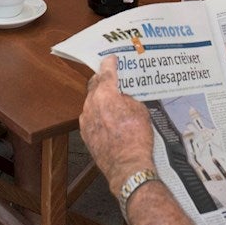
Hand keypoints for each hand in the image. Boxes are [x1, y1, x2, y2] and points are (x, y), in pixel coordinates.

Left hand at [80, 57, 156, 192]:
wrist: (127, 165)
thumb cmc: (137, 137)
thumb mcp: (140, 110)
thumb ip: (128, 99)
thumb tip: (122, 98)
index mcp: (106, 95)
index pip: (107, 73)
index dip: (110, 64)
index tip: (111, 58)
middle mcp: (91, 105)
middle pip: (94, 85)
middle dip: (102, 79)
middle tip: (111, 77)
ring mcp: (86, 120)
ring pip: (91, 102)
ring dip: (100, 99)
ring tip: (112, 101)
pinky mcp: (85, 134)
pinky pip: (90, 117)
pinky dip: (98, 114)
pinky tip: (108, 119)